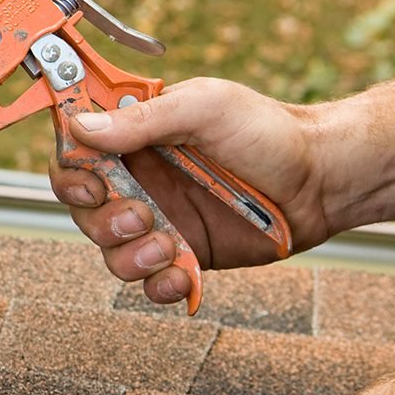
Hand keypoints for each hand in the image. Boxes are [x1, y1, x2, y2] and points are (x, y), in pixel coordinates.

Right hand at [49, 78, 334, 304]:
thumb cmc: (269, 131)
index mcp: (135, 139)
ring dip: (130, 257)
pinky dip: (159, 286)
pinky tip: (183, 276)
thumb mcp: (204, 108)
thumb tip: (80, 127)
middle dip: (103, 222)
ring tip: (168, 247)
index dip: (70, 175)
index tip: (93, 184)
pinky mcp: (184, 256)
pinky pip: (150, 284)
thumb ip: (141, 120)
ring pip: (110, 253)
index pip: (74, 156)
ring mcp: (160, 222)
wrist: (324, 180)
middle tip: (141, 216)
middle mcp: (140, 182)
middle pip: (83, 212)